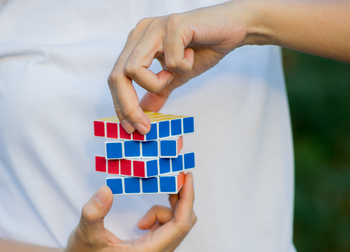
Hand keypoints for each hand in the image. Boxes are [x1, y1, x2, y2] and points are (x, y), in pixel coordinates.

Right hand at [59, 173, 195, 251]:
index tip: (187, 177)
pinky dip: (161, 218)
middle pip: (183, 224)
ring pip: (176, 227)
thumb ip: (94, 212)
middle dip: (180, 200)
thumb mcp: (84, 232)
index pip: (179, 225)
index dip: (187, 199)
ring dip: (166, 211)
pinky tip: (144, 221)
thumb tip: (106, 190)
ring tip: (141, 217)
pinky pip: (169, 231)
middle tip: (170, 180)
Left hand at [108, 0, 248, 133]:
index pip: (116, 78)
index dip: (120, 106)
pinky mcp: (173, 25)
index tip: (131, 128)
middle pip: (117, 76)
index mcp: (136, 42)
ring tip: (175, 75)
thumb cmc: (204, 48)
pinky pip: (169, 61)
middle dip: (129, 107)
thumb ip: (158, 92)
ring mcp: (154, 27)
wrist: (234, 28)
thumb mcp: (175, 77)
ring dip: (156, 83)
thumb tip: (143, 113)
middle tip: (144, 127)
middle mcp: (140, 32)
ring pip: (133, 69)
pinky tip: (191, 56)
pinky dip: (183, 67)